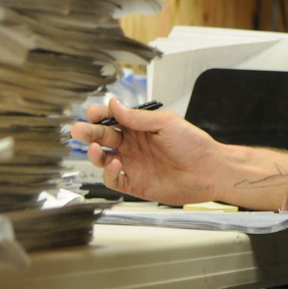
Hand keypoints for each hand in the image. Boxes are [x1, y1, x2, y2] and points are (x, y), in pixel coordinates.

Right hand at [70, 99, 219, 204]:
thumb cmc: (193, 144)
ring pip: (104, 159)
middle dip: (89, 133)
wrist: (209, 170)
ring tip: (92, 148)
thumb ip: (138, 117)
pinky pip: (114, 180)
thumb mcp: (165, 123)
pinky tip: (115, 164)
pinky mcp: (136, 184)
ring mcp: (133, 164)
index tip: (92, 114)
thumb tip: (114, 104)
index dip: (100, 116)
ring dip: (94, 154)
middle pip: (103, 138)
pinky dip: (109, 174)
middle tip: (78, 130)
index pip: (112, 120)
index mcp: (139, 127)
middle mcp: (133, 145)